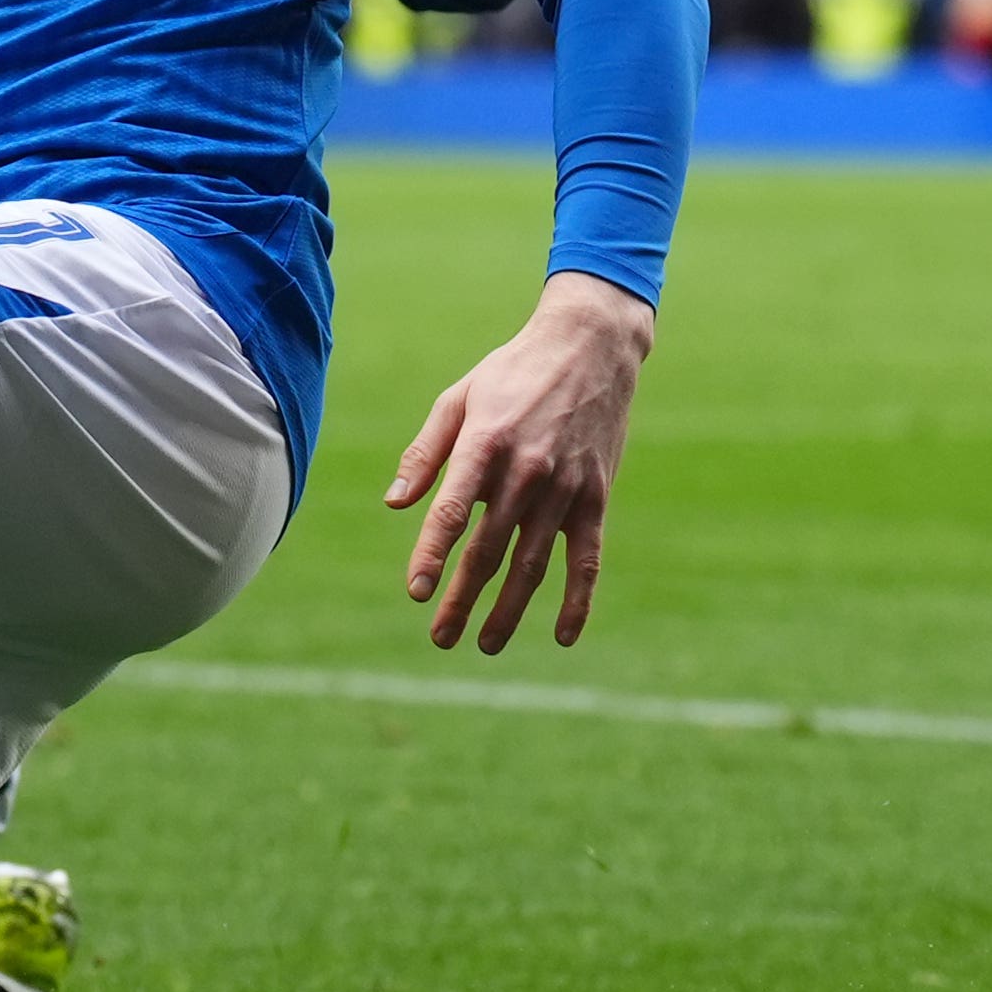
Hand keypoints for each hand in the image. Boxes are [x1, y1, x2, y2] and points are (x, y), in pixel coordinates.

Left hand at [385, 271, 652, 654]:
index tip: (416, 591)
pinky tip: (563, 636)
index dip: (431, 555)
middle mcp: (525, 471)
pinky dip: (577, 601)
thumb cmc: (513, 372)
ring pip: (532, 565)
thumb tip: (394, 504)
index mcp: (484, 444)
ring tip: (486, 644)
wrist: (590, 346)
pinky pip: (587, 559)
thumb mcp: (459, 398)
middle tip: (440, 637)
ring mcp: (565, 488)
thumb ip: (426, 453)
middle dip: (462, 599)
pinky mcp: (596, 497)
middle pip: (488, 550)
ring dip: (509, 610)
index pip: (451, 512)